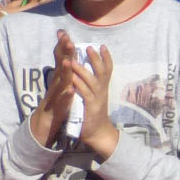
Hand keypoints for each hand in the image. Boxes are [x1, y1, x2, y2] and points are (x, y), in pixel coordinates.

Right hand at [27, 30, 77, 147]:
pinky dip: (66, 94)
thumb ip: (64, 70)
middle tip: (66, 38)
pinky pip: (63, 100)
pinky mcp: (58, 106)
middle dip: (63, 51)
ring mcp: (56, 94)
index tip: (64, 31)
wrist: (45, 122)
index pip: (61, 57)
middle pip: (60, 64)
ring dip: (64, 71)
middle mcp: (57, 82)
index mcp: (59, 76)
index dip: (62, 45)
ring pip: (61, 81)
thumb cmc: (56, 100)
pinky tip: (71, 89)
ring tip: (68, 61)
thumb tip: (66, 54)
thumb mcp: (61, 82)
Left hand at [71, 43, 117, 159]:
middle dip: (96, 59)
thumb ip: (89, 86)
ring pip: (92, 81)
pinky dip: (79, 85)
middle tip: (89, 47)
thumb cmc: (93, 114)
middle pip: (102, 71)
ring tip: (74, 60)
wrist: (97, 133)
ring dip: (82, 70)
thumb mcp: (94, 97)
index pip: (107, 70)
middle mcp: (102, 91)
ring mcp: (98, 99)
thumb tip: (83, 73)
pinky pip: (85, 93)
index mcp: (102, 88)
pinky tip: (72, 78)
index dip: (106, 57)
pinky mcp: (91, 107)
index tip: (101, 45)